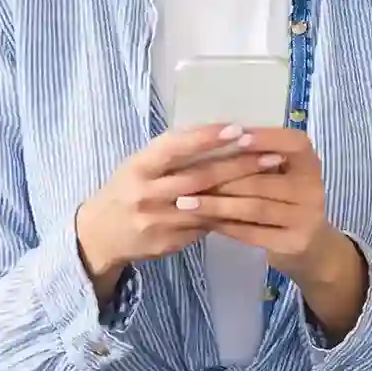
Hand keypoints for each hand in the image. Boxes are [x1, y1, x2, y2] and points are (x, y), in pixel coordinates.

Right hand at [74, 123, 283, 304]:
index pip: (175, 148)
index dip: (206, 138)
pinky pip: (204, 226)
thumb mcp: (138, 165)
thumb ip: (170, 154)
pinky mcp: (169, 242)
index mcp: (138, 167)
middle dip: (237, 164)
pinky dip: (230, 214)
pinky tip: (255, 205)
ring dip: (242, 191)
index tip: (238, 128)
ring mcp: (158, 221)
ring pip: (207, 205)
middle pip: (198, 178)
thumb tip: (218, 134)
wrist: (100, 235)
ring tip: (271, 177)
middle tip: (270, 153)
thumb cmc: (126, 190)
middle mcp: (146, 194)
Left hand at [179, 128, 368, 337]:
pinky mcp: (294, 243)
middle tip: (185, 177)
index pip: (293, 143)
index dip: (265, 138)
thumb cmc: (285, 200)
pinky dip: (225, 226)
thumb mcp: (283, 175)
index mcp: (310, 163)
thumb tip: (213, 137)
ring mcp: (306, 218)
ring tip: (185, 202)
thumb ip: (259, 158)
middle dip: (221, 178)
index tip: (234, 135)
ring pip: (254, 207)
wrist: (312, 247)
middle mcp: (313, 188)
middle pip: (263, 179)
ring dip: (216, 204)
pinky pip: (252, 233)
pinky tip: (202, 221)